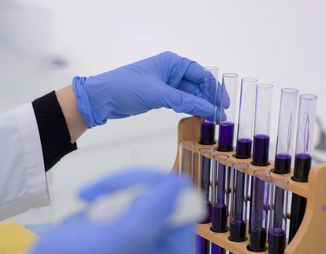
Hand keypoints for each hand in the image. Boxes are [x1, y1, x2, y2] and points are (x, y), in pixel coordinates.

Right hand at [0, 169, 195, 253]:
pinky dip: (108, 187)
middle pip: (163, 183)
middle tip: (100, 202)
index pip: (181, 194)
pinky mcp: (136, 212)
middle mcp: (171, 234)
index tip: (119, 199)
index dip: (148, 188)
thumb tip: (179, 184)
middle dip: (128, 187)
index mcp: (178, 247)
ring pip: (146, 180)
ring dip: (115, 187)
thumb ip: (148, 217)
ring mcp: (154, 222)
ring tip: (92, 205)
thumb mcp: (113, 243)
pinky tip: (91, 201)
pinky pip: (132, 183)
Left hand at [72, 51, 215, 127]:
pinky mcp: (160, 96)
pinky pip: (181, 101)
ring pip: (190, 94)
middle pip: (198, 84)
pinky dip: (190, 108)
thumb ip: (185, 101)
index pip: (201, 73)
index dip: (214, 88)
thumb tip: (209, 109)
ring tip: (212, 119)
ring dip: (201, 105)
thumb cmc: (125, 87)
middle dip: (209, 98)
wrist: (102, 99)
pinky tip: (198, 116)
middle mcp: (171, 71)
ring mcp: (166, 84)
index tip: (222, 104)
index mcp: (172, 62)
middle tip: (220, 115)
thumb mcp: (158, 94)